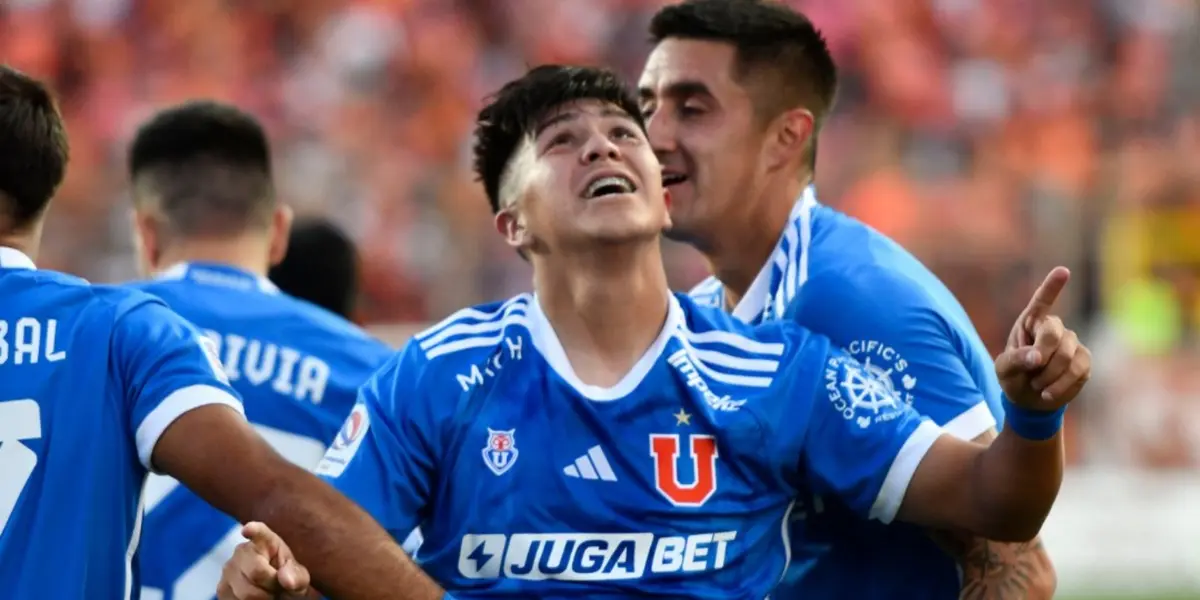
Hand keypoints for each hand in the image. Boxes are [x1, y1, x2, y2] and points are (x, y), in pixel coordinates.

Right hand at [216, 522, 311, 599]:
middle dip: (271, 585)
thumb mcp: (299, 578)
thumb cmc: (288, 581)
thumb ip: (296, 576)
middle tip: (276, 587)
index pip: (260, 533)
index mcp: (266, 541)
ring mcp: (229, 569)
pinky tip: (255, 599)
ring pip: (246, 593)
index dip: (254, 530)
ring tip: (267, 593)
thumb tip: (286, 579)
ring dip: (261, 598)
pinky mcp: (221, 588)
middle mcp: (242, 551)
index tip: (248, 529)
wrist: (276, 594)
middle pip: (256, 573)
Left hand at [994, 267, 1091, 410]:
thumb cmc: (1013, 377)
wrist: (1030, 398)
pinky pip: (1078, 370)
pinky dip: (1061, 385)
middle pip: (1053, 333)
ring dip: (1048, 375)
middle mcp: (1053, 328)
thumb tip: (1037, 357)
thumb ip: (1016, 360)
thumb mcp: (1004, 369)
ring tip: (1036, 385)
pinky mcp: (1084, 360)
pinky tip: (1048, 392)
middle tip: (1031, 371)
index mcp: (1030, 322)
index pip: (1042, 301)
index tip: (1063, 271)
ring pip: (1067, 355)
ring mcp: (1072, 343)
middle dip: (1041, 355)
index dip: (1052, 286)